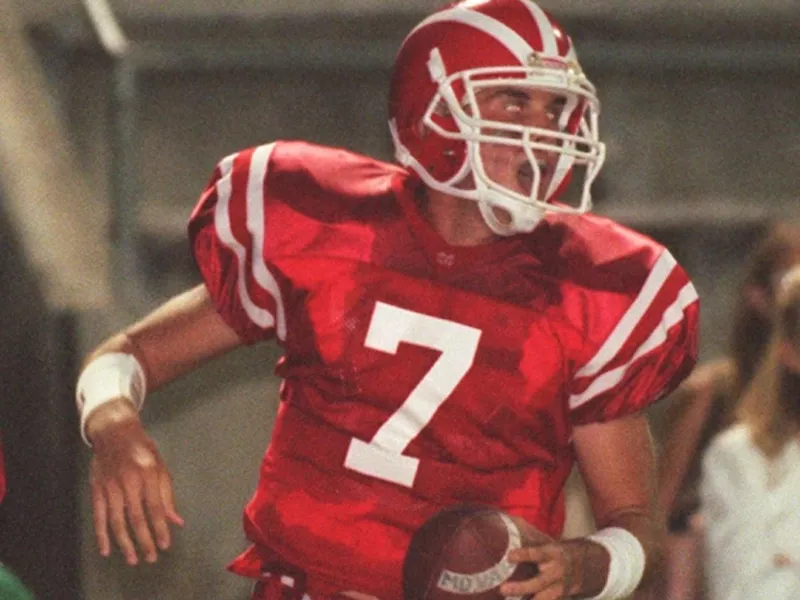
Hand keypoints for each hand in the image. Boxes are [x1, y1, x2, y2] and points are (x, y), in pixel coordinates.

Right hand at [87, 399, 183, 565]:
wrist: (114, 431)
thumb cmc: (142, 449)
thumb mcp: (160, 466)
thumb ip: (167, 495)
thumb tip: (177, 521)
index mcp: (147, 473)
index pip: (155, 507)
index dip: (160, 528)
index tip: (165, 545)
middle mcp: (128, 481)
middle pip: (136, 518)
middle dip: (144, 540)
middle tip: (151, 558)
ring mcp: (110, 486)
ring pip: (116, 521)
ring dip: (125, 543)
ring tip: (133, 559)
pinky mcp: (96, 489)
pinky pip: (98, 516)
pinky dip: (102, 534)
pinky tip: (107, 549)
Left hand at [500, 538, 598, 599]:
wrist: (594, 565)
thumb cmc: (564, 551)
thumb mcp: (553, 544)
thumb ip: (534, 544)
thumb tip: (507, 535)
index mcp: (555, 554)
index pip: (538, 553)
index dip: (524, 555)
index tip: (509, 556)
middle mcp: (558, 572)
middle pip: (538, 583)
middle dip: (520, 588)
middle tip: (503, 589)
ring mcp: (560, 588)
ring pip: (543, 599)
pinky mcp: (561, 598)